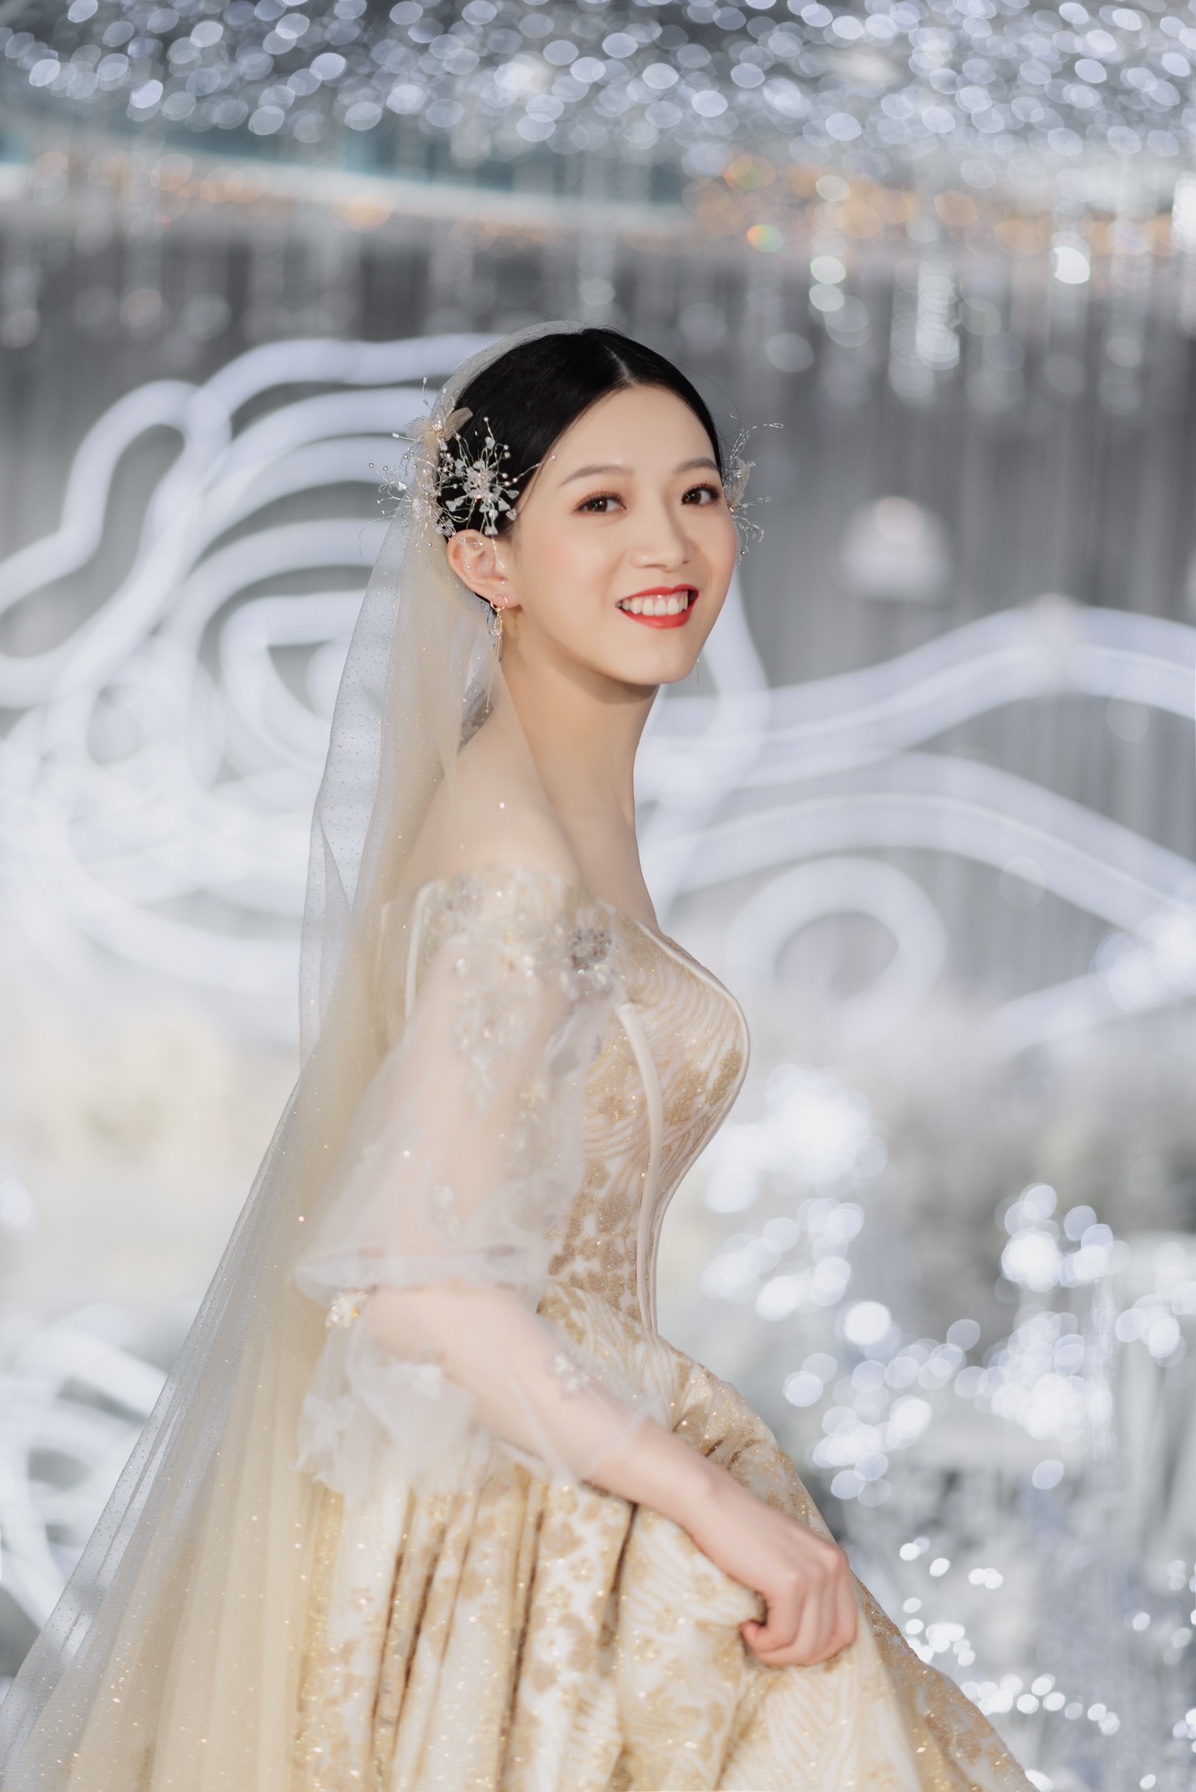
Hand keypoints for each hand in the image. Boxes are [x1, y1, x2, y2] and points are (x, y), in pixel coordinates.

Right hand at [681, 1464, 857, 1665]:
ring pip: (806, 1646)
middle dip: (792, 1655)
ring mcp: (814, 1573)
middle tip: (763, 1641)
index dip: (816, 1649)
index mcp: (837, 1562)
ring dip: (775, 1653)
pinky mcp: (790, 1582)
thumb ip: (810, 1590)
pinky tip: (746, 1625)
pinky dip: (762, 1643)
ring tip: (752, 1634)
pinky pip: (783, 1637)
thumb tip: (814, 1646)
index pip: (846, 1630)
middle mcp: (834, 1566)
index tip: (785, 1642)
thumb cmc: (742, 1536)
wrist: (713, 1506)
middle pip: (827, 1643)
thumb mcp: (790, 1560)